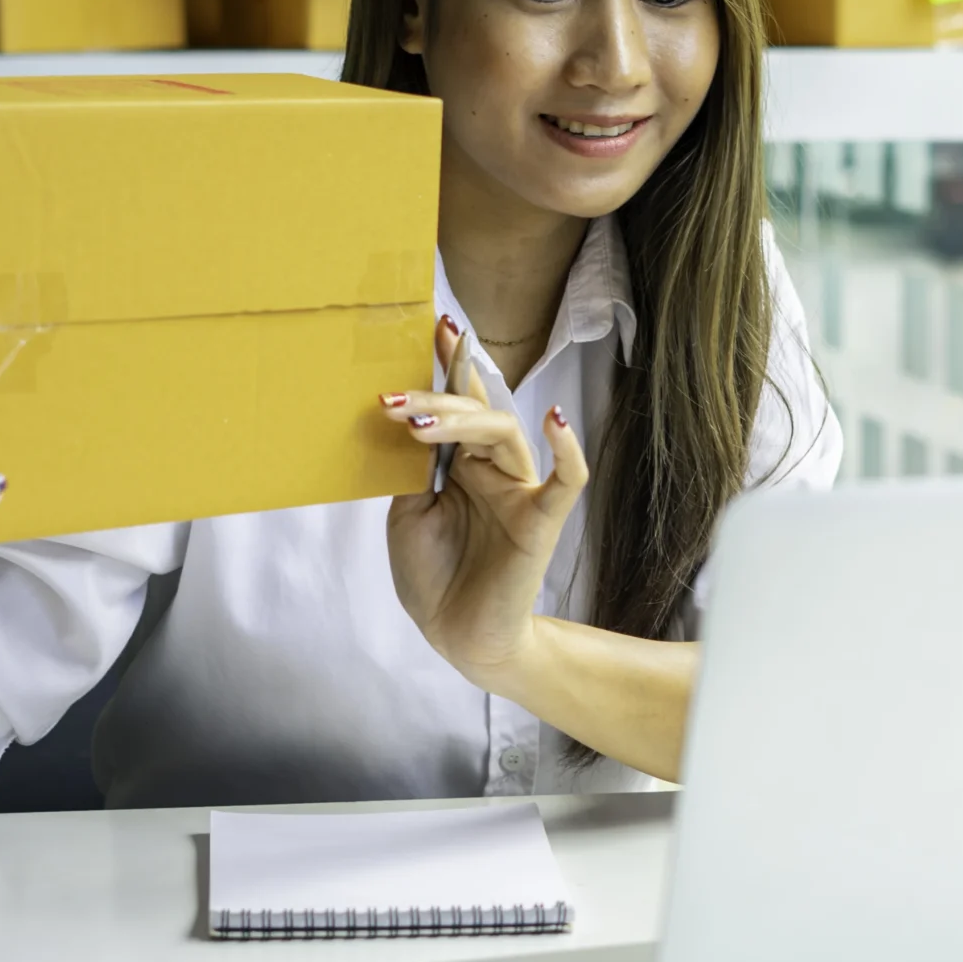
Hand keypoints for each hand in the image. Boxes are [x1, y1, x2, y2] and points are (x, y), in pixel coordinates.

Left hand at [382, 316, 587, 687]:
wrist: (457, 636)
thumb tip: (406, 417)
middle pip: (477, 411)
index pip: (459, 403)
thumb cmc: (434, 576)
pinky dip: (568, 449)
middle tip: (394, 402)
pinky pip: (567, 479)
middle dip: (435, 399)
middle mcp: (496, 468)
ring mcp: (522, 490)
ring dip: (462, 420)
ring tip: (418, 426)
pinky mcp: (543, 519)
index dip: (449, 364)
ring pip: (505, 432)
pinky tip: (557, 420)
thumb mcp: (408, 512)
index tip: (434, 325)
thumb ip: (414, 467)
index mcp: (464, 464)